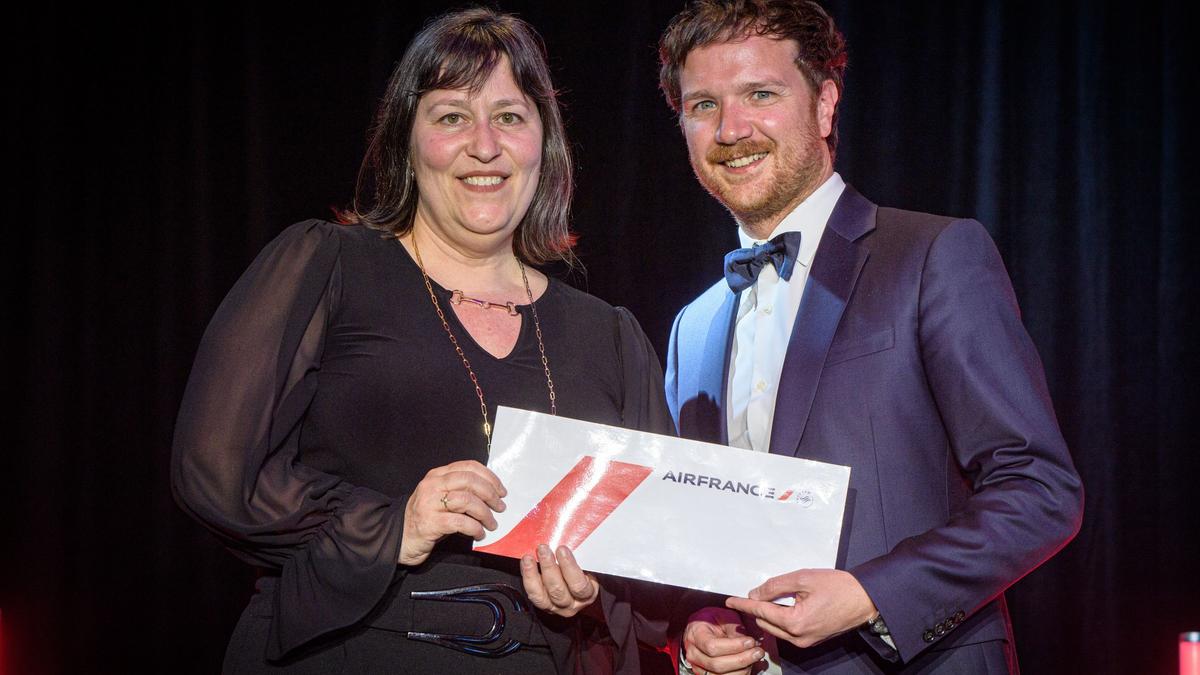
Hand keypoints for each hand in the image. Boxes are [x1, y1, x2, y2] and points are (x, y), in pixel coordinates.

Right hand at [399, 460, 505, 565]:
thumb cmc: (426, 518)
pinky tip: (479, 534)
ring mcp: (429, 503)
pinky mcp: (430, 522)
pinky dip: (474, 528)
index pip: (469, 467)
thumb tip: (491, 494)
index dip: (489, 477)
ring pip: (466, 500)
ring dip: (485, 513)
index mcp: (437, 475)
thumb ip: (461, 490)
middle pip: (469, 481)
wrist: (400, 538)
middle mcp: (433, 485)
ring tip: (491, 524)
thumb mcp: (441, 498)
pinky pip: (460, 522)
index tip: (501, 490)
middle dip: (490, 494)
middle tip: (500, 507)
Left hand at [520, 544, 599, 617]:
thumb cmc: (584, 570)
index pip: (579, 585)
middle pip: (558, 590)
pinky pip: (532, 593)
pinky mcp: (542, 604)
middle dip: (548, 567)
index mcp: (588, 594)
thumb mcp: (588, 564)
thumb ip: (583, 556)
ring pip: (541, 596)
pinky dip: (527, 577)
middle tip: (543, 549)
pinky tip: (525, 564)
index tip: (562, 549)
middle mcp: (571, 604)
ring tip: (529, 557)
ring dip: (533, 574)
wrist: (574, 582)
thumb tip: (572, 537)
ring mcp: (555, 607)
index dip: (569, 567)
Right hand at [682, 607, 763, 674]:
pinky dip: (740, 673)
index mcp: (695, 634)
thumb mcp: (723, 616)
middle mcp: (693, 653)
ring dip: (742, 669)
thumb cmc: (712, 620)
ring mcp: (699, 667)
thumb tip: (747, 642)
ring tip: (754, 657)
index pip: (712, 646)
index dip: (734, 646)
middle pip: (717, 665)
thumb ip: (734, 628)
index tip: (750, 641)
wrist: (703, 627)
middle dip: (741, 660)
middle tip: (757, 651)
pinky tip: (749, 665)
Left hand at [725, 569, 876, 648]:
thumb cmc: (838, 586)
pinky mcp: (811, 640)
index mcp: (795, 622)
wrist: (864, 599)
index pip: (761, 612)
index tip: (730, 600)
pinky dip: (780, 621)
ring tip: (763, 601)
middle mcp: (798, 637)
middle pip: (766, 624)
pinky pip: (788, 633)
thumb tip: (756, 593)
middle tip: (746, 597)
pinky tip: (779, 608)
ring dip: (767, 616)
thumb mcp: (803, 578)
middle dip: (755, 610)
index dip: (744, 604)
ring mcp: (806, 641)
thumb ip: (775, 586)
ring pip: (776, 630)